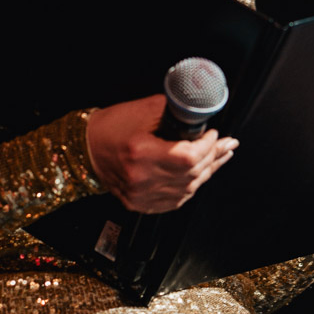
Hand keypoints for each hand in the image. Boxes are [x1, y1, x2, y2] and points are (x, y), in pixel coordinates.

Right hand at [86, 95, 237, 212]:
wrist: (85, 148)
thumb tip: (201, 114)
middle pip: (191, 173)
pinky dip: (191, 186)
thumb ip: (175, 111)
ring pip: (188, 188)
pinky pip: (176, 200)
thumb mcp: (143, 109)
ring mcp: (140, 195)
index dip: (207, 146)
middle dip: (214, 156)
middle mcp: (140, 179)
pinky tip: (201, 175)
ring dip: (208, 172)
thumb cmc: (111, 127)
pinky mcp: (140, 204)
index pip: (188, 157)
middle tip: (227, 144)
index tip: (214, 134)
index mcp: (141, 154)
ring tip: (221, 157)